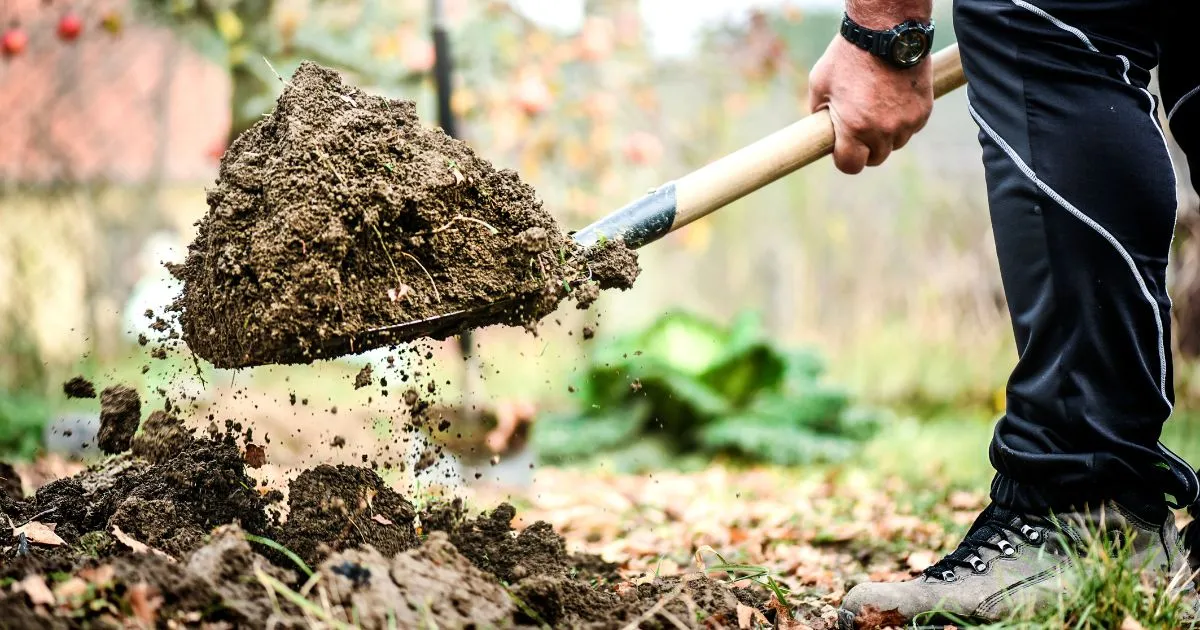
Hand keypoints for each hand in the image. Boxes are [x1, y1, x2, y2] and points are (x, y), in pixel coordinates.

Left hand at [808, 35, 932, 173]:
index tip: (842, 149)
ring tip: (877, 108)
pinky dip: (903, 120)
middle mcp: (883, 130)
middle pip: (876, 158)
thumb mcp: (820, 84)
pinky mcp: (923, 110)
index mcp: (854, 128)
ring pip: (896, 143)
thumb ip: (819, 113)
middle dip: (866, 148)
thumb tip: (821, 130)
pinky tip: (893, 99)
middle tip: (859, 128)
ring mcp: (906, 121)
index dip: (845, 159)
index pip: (851, 166)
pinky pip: (912, 127)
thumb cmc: (848, 56)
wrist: (886, 31)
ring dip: (886, 134)